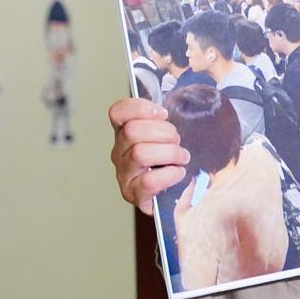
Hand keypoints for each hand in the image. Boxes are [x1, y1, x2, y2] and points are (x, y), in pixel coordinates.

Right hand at [108, 97, 187, 214]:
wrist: (173, 197)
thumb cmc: (171, 163)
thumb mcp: (168, 137)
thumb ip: (166, 120)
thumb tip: (178, 101)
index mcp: (125, 134)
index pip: (118, 112)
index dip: (140, 108)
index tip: (163, 113)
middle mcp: (119, 153)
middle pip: (132, 131)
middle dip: (163, 132)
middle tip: (177, 141)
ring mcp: (124, 174)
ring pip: (140, 154)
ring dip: (170, 153)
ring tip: (181, 158)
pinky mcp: (134, 194)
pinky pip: (149, 181)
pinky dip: (169, 175)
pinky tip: (178, 173)